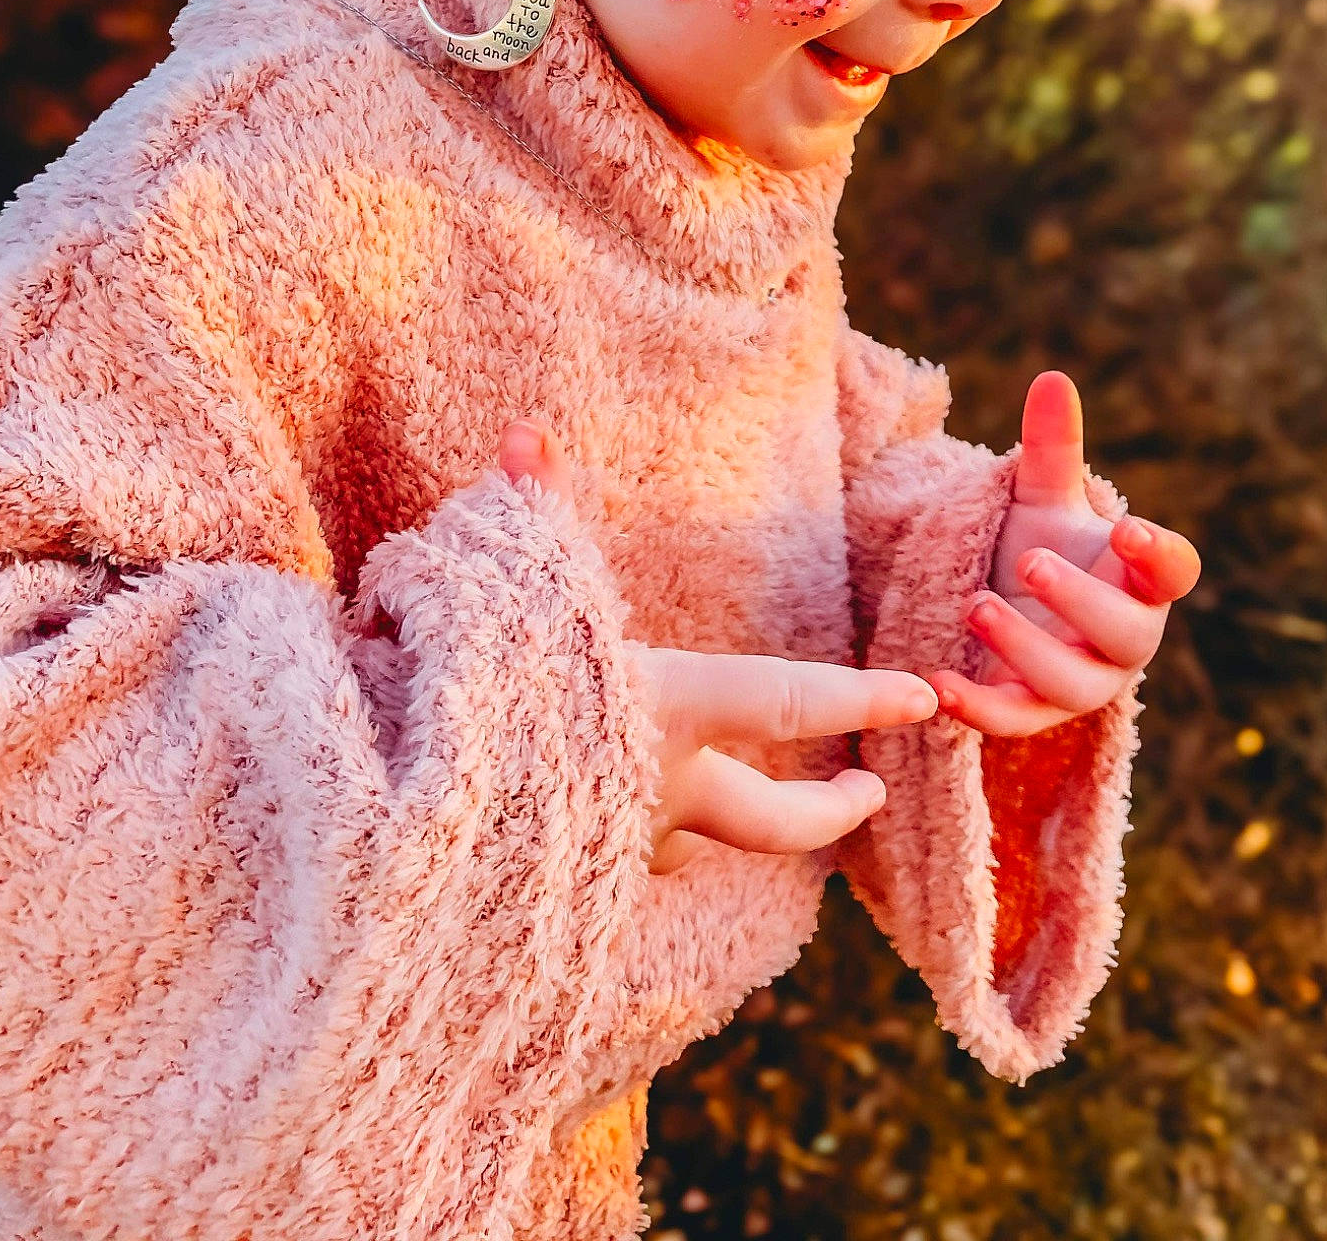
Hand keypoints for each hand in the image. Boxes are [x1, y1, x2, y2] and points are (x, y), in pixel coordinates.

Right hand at [499, 419, 937, 874]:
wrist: (403, 838)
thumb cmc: (467, 701)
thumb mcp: (509, 592)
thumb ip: (534, 510)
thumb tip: (526, 430)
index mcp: (665, 712)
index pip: (789, 701)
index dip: (860, 697)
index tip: (923, 700)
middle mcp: (657, 792)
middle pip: (776, 821)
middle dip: (830, 811)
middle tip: (869, 794)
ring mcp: (617, 854)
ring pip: (694, 842)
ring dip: (718, 819)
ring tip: (723, 787)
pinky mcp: (572, 896)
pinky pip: (628, 863)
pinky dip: (638, 837)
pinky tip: (618, 813)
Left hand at [935, 373, 1200, 738]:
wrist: (1009, 601)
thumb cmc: (1045, 543)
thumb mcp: (1043, 496)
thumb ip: (1052, 446)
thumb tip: (1052, 378)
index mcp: (1141, 578)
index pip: (1173, 570)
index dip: (1158, 554)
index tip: (1128, 529)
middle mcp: (1123, 636)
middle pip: (1125, 632)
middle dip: (1081, 600)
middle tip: (1032, 562)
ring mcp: (1081, 679)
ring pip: (1071, 683)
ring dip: (1026, 651)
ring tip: (978, 606)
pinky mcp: (1032, 710)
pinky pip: (1014, 719)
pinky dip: (979, 708)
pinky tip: (938, 683)